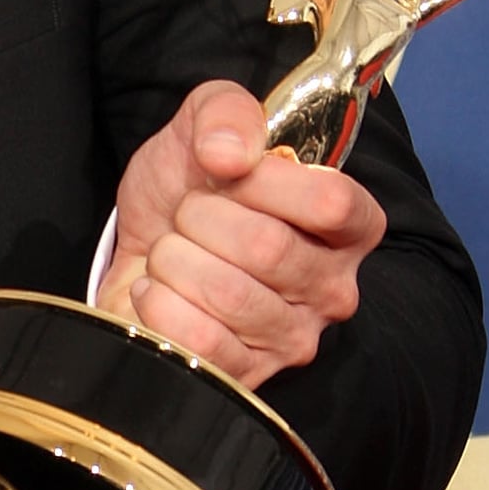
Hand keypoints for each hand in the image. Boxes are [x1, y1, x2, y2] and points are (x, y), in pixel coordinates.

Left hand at [96, 82, 383, 388]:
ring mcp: (292, 339)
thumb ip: (225, 113)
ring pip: (228, 294)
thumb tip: (229, 154)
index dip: (266, 181)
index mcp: (348, 226)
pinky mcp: (246, 376)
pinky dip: (159, 304)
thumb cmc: (188, 190)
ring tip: (172, 253)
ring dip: (175, 260)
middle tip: (188, 215)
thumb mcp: (204, 127)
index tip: (225, 169)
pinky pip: (200, 342)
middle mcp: (333, 288)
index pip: (331, 202)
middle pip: (268, 248)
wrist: (139, 247)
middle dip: (201, 218)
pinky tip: (157, 291)